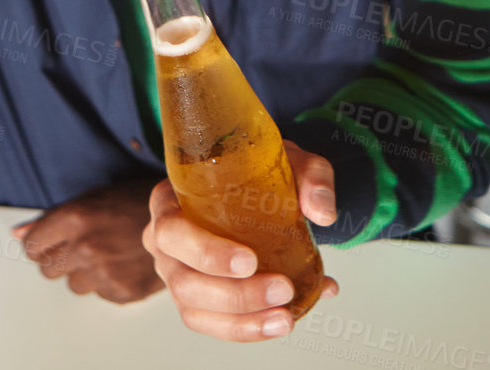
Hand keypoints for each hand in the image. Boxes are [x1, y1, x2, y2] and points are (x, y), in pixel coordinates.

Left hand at [11, 180, 164, 304]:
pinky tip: (122, 262)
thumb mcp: (95, 197)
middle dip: (61, 259)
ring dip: (85, 272)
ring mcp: (103, 272)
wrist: (184, 218)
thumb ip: (54, 218)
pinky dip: (108, 281)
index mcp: (76, 218)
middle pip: (47, 269)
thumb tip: (19, 234)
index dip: (41, 244)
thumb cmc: (140, 202)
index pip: (32, 246)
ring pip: (73, 284)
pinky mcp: (120, 291)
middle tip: (83, 246)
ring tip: (108, 253)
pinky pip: (99, 292)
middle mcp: (86, 247)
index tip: (50, 243)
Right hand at [143, 141, 339, 340]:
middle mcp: (166, 242)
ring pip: (196, 311)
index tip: (249, 261)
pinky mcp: (196, 300)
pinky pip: (213, 324)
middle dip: (235, 295)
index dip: (206, 252)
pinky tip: (280, 321)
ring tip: (285, 318)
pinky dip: (247, 328)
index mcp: (171, 200)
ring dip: (242, 321)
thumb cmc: (261, 172)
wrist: (263, 192)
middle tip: (282, 288)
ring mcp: (176, 275)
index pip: (172, 230)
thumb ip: (311, 176)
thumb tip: (323, 212)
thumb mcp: (289, 160)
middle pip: (184, 281)